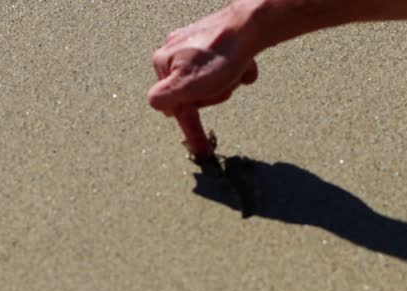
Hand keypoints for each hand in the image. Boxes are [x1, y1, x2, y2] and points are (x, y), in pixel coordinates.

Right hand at [148, 5, 259, 155]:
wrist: (250, 26)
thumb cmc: (220, 57)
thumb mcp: (187, 85)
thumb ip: (165, 98)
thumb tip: (155, 104)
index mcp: (163, 62)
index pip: (174, 105)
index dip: (190, 126)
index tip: (202, 149)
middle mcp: (175, 51)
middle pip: (194, 93)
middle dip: (212, 95)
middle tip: (223, 85)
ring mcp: (197, 44)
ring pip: (212, 81)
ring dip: (226, 83)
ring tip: (234, 72)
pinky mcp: (217, 41)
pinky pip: (226, 67)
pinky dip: (236, 71)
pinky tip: (243, 66)